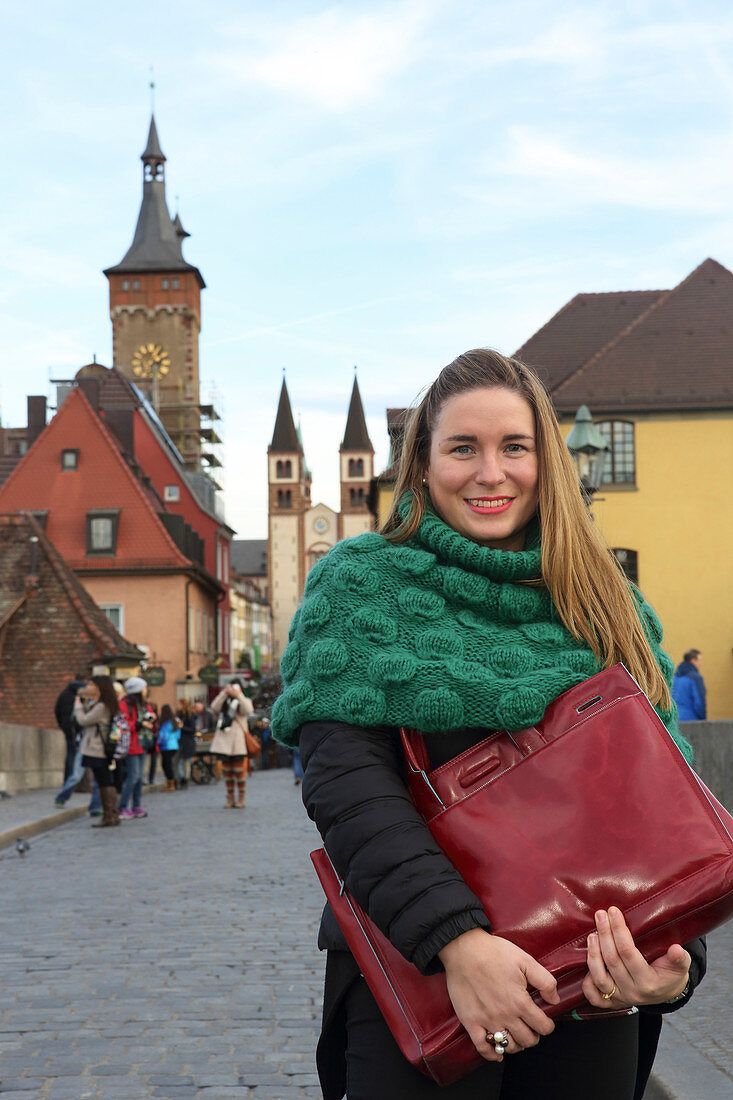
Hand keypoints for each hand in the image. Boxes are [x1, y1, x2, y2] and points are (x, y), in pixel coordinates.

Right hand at [438, 929, 557, 1061]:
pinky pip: (483, 1047)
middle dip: (534, 1036)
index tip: (546, 1022)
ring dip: (517, 1044)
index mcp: (520, 1002)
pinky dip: (493, 1054)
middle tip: (532, 1028)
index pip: (542, 1026)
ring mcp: (487, 1021)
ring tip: (517, 1036)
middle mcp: (505, 1015)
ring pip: (508, 1045)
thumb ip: (545, 981)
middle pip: (527, 1040)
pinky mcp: (470, 1021)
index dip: (548, 1026)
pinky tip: (499, 1052)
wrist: (464, 949)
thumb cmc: (494, 952)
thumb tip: (555, 999)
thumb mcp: (525, 960)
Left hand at [582, 907, 689, 1009]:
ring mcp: (621, 999)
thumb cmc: (672, 974)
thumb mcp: (681, 965)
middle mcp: (633, 992)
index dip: (619, 931)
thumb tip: (676, 949)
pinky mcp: (612, 1003)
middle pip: (612, 961)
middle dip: (604, 934)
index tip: (613, 911)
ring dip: (593, 954)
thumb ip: (680, 958)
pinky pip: (595, 997)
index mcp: (649, 982)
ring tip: (592, 934)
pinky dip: (587, 983)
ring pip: (600, 978)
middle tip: (600, 914)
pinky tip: (586, 965)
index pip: (628, 953)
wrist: (667, 993)